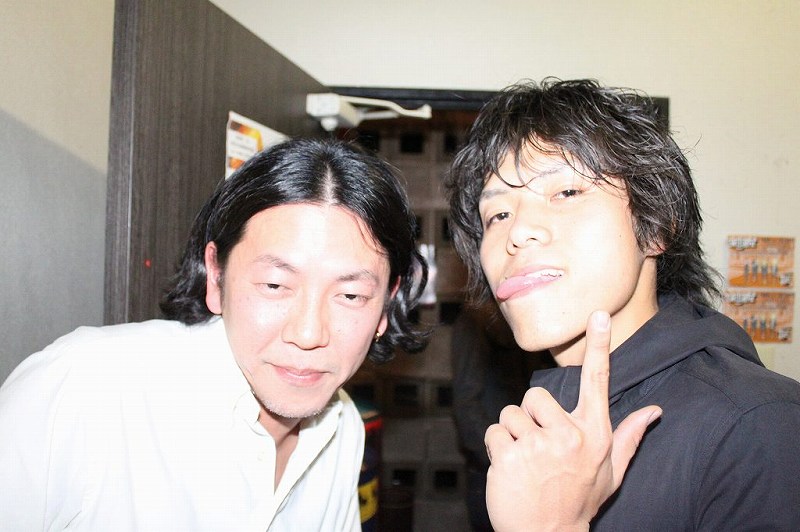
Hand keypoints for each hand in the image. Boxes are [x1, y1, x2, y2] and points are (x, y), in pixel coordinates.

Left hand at [483, 311, 661, 530]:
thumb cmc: (578, 500)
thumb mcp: (611, 472)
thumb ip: (628, 437)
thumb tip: (654, 410)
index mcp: (595, 434)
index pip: (598, 381)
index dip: (600, 346)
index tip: (599, 315)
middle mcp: (570, 436)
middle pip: (536, 395)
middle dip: (531, 417)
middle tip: (539, 448)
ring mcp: (540, 445)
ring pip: (511, 413)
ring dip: (513, 435)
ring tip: (525, 462)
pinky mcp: (511, 455)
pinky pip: (495, 431)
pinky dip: (497, 448)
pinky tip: (510, 471)